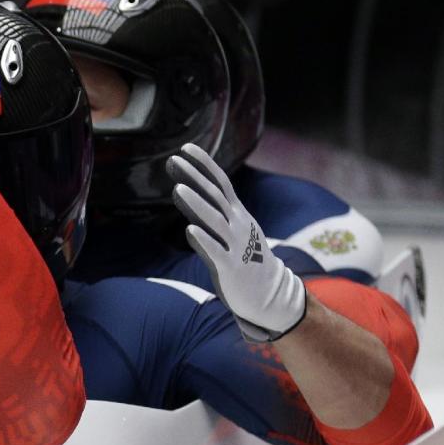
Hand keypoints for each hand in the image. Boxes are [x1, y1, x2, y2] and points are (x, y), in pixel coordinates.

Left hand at [166, 143, 306, 341]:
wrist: (270, 296)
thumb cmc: (244, 260)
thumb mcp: (228, 231)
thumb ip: (207, 212)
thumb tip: (183, 190)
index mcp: (237, 215)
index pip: (220, 183)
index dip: (204, 165)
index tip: (186, 148)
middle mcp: (237, 226)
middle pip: (214, 196)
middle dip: (194, 177)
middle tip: (173, 160)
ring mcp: (236, 246)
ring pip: (213, 221)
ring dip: (196, 204)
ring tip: (178, 189)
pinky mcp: (231, 268)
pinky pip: (216, 252)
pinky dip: (203, 240)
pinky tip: (190, 230)